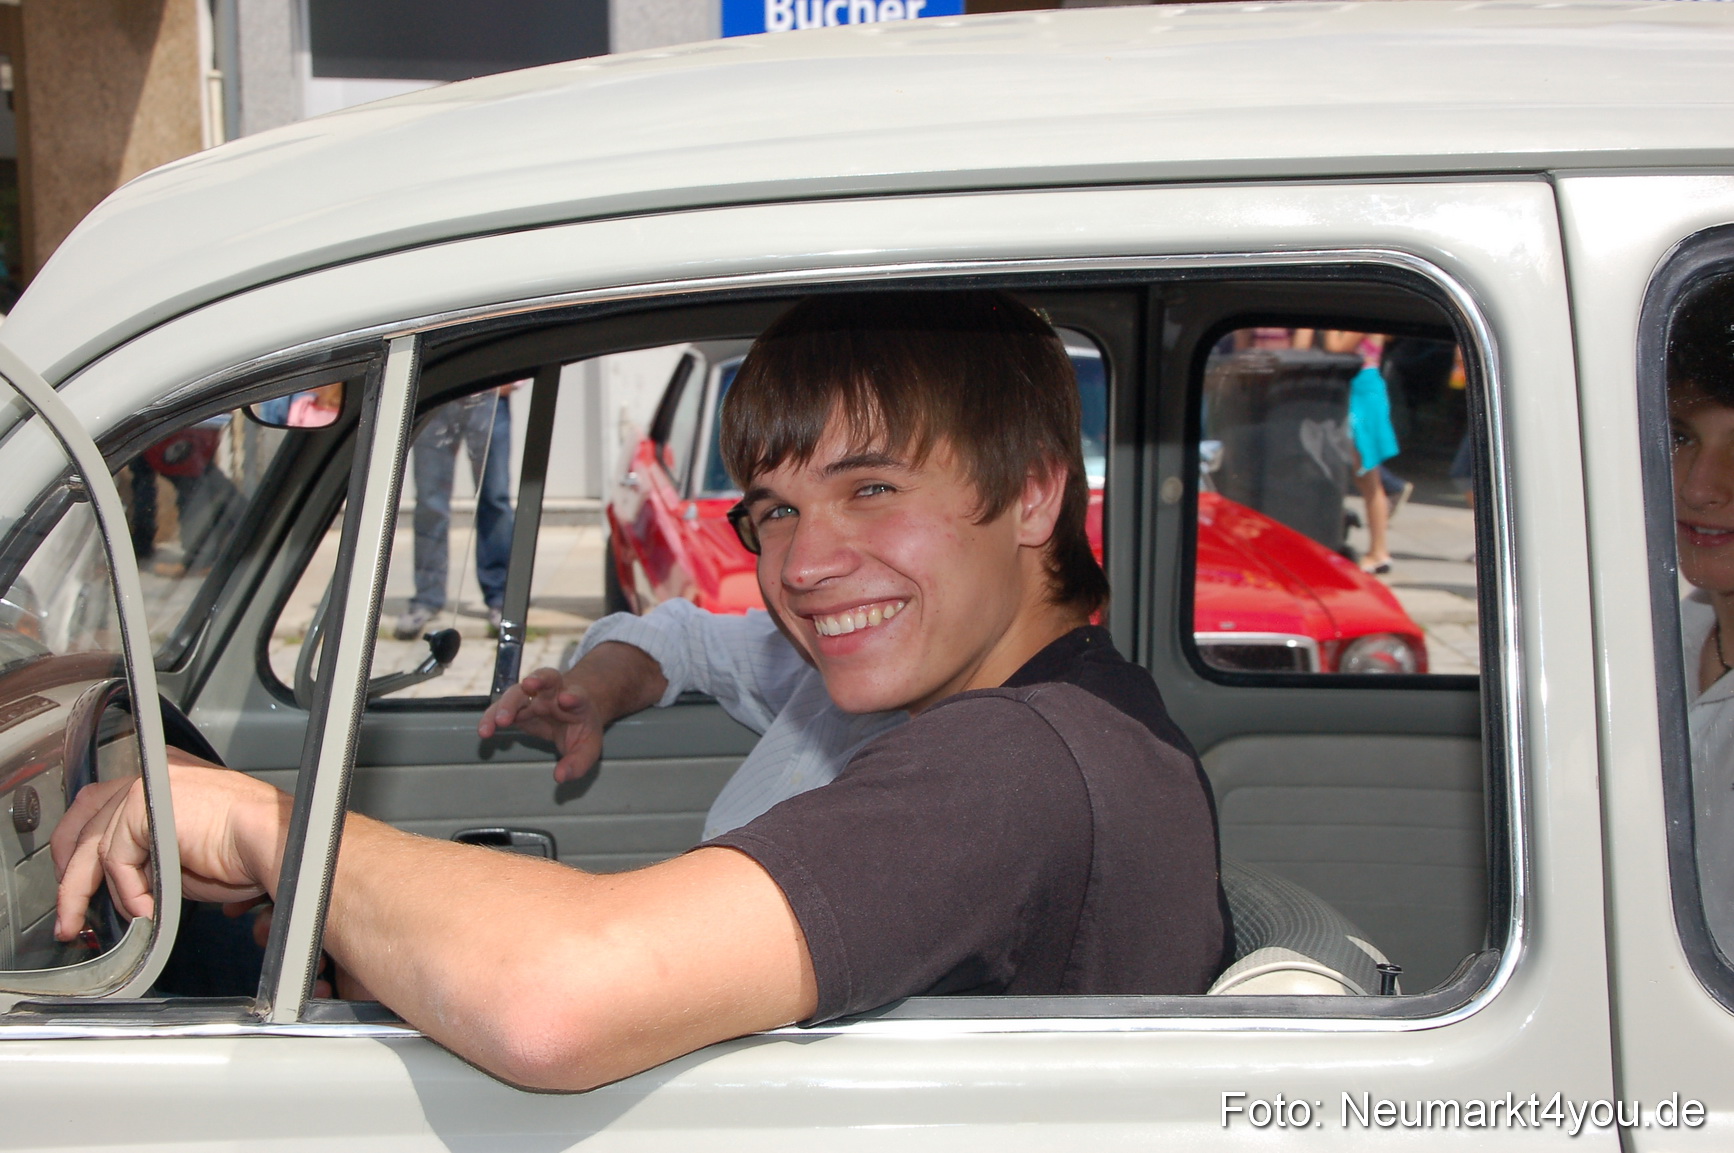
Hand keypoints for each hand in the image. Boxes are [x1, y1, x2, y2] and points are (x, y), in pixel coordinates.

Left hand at [51, 749, 287, 942]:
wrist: (276, 840)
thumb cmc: (250, 848)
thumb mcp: (185, 854)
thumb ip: (148, 861)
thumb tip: (122, 891)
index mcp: (166, 779)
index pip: (102, 804)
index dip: (83, 847)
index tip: (78, 884)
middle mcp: (153, 774)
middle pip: (84, 816)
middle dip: (70, 870)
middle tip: (70, 911)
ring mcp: (147, 784)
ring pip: (94, 843)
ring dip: (96, 891)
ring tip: (109, 921)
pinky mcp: (144, 803)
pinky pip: (116, 857)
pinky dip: (127, 890)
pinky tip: (146, 908)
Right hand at [477, 667, 604, 782]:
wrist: (573, 712)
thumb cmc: (580, 728)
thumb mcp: (587, 748)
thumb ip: (577, 763)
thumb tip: (560, 776)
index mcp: (577, 701)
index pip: (577, 695)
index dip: (572, 696)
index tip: (566, 699)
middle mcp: (555, 693)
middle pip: (547, 678)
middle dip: (537, 681)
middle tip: (528, 687)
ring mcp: (533, 697)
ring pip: (519, 692)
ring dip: (508, 704)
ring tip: (499, 721)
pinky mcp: (517, 706)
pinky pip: (501, 707)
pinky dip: (492, 716)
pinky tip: (485, 730)